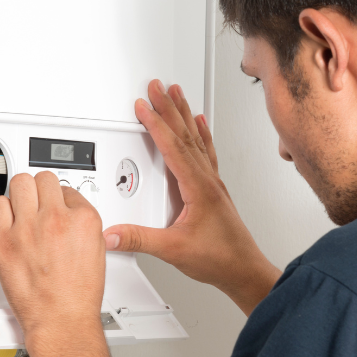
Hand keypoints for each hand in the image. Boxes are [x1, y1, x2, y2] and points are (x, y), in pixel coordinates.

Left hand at [0, 171, 105, 350]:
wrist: (61, 319)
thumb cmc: (79, 294)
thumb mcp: (97, 249)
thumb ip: (82, 225)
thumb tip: (70, 214)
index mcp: (84, 219)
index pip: (69, 189)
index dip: (62, 199)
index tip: (58, 205)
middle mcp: (56, 218)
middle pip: (44, 179)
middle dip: (43, 189)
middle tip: (40, 199)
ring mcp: (28, 228)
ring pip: (20, 183)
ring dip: (23, 193)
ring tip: (23, 204)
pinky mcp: (4, 240)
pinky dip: (3, 208)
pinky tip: (9, 218)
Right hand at [103, 80, 280, 315]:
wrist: (243, 270)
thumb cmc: (219, 258)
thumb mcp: (173, 249)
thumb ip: (139, 240)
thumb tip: (112, 234)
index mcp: (198, 187)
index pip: (173, 147)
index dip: (156, 124)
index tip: (143, 106)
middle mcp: (208, 180)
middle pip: (185, 134)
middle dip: (169, 107)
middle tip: (157, 86)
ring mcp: (212, 183)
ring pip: (196, 138)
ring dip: (184, 114)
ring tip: (176, 93)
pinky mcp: (214, 190)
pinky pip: (205, 152)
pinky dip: (201, 133)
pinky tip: (201, 124)